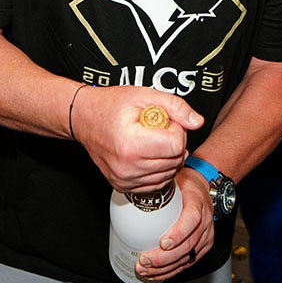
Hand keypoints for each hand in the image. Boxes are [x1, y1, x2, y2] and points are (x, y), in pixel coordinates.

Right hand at [70, 85, 202, 193]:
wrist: (84, 119)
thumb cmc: (111, 105)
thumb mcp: (145, 95)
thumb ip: (176, 106)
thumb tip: (197, 122)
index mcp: (132, 144)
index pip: (176, 145)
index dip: (176, 129)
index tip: (164, 121)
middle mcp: (127, 167)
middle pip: (175, 160)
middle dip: (174, 143)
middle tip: (158, 129)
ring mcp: (125, 179)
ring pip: (168, 174)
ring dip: (168, 157)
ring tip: (151, 140)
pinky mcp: (124, 186)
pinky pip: (156, 183)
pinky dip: (158, 169)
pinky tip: (148, 153)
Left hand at [135, 167, 213, 282]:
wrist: (205, 190)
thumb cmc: (187, 185)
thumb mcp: (175, 180)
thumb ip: (159, 187)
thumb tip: (132, 190)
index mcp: (197, 203)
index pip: (192, 219)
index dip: (178, 234)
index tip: (163, 243)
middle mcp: (205, 222)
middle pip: (188, 245)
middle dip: (165, 258)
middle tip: (145, 260)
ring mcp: (205, 236)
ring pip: (187, 258)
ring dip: (164, 268)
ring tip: (145, 269)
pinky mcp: (203, 248)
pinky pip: (187, 263)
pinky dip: (170, 271)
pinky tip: (156, 274)